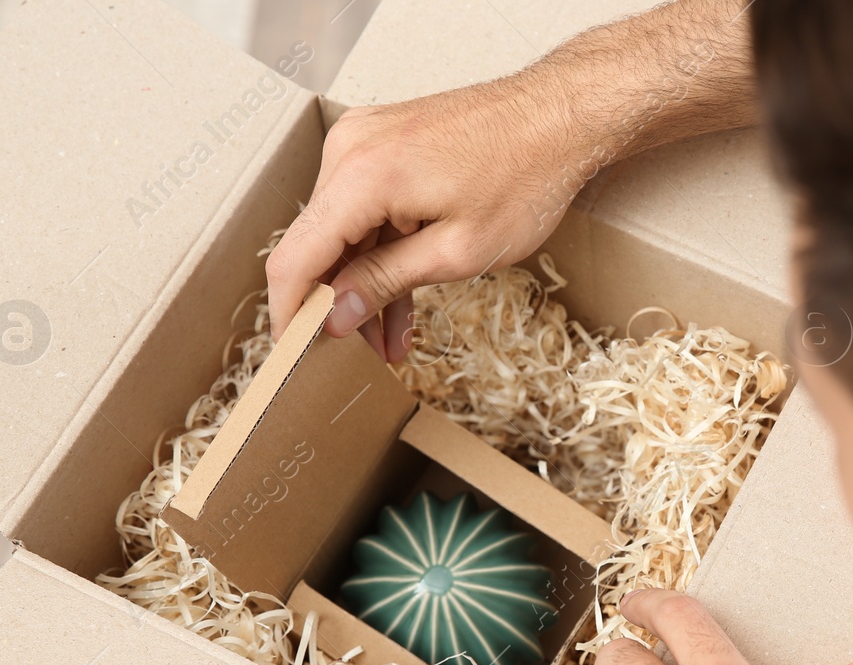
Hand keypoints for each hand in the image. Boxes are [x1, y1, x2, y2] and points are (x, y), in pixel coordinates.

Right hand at [265, 0, 757, 362]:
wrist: (562, 117)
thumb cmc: (525, 177)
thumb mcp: (456, 251)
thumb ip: (385, 282)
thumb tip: (335, 316)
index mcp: (358, 176)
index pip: (296, 258)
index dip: (290, 315)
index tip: (294, 358)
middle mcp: (349, 151)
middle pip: (318, 247)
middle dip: (338, 308)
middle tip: (357, 360)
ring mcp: (365, 144)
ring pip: (345, 234)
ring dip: (365, 288)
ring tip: (389, 345)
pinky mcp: (384, 146)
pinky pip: (367, 211)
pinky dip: (382, 255)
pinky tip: (400, 307)